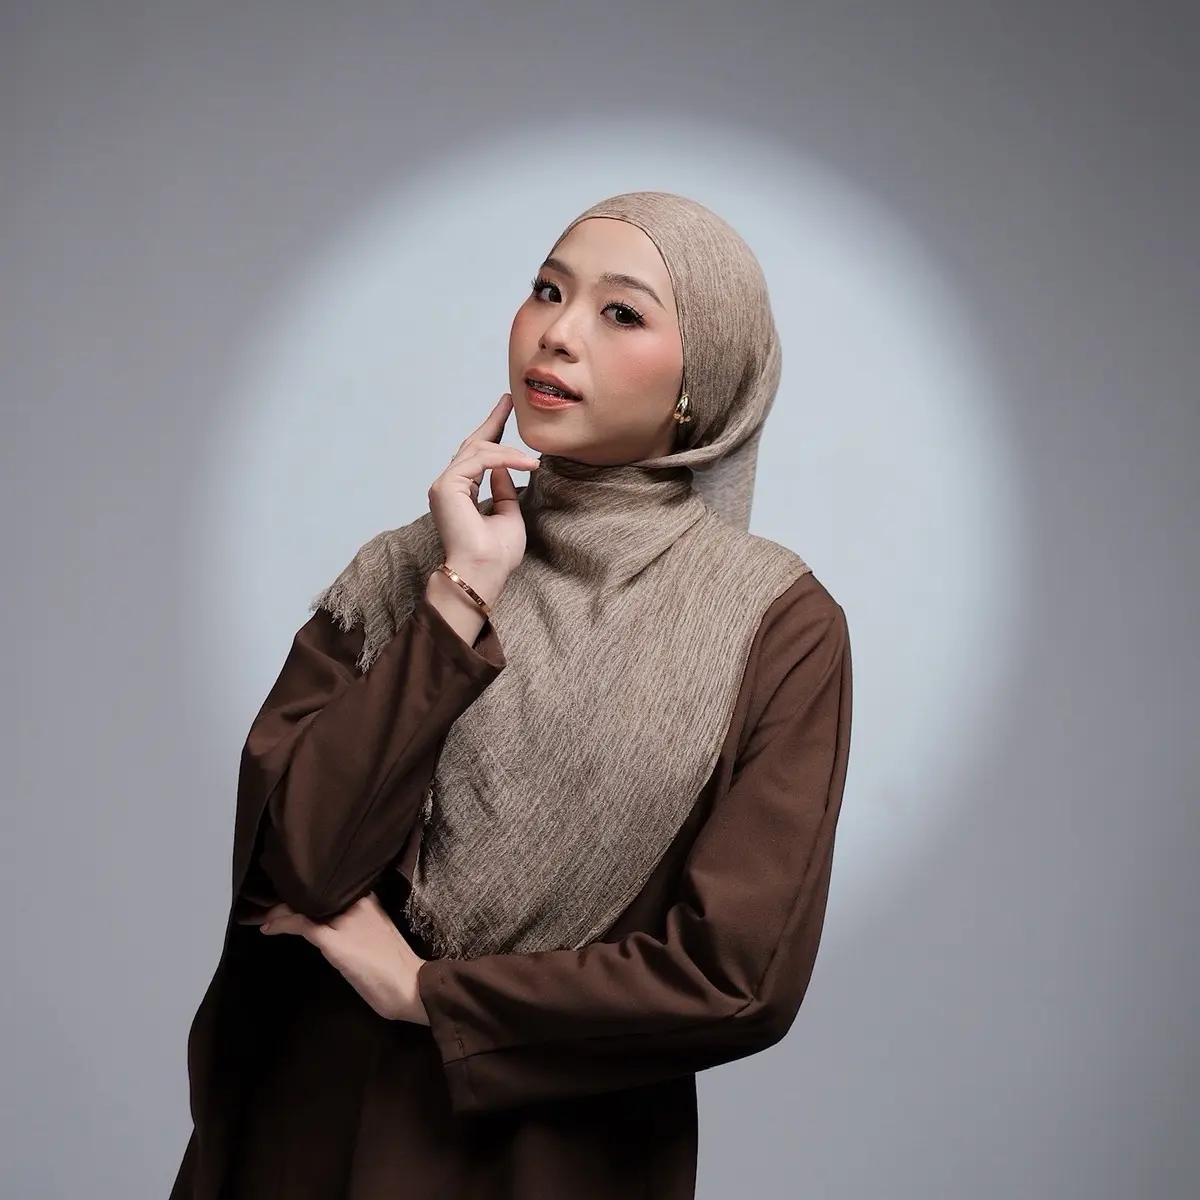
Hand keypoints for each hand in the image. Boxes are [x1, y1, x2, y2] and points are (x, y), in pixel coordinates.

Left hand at [257, 893, 429, 1024]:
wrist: (411, 986)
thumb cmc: (397, 966)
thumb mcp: (378, 935)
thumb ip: (359, 925)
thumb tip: (334, 925)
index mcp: (369, 900)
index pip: (331, 886)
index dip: (307, 889)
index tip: (291, 891)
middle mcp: (356, 903)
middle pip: (314, 892)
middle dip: (290, 896)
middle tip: (269, 900)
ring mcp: (344, 921)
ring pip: (303, 905)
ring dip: (279, 909)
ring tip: (262, 914)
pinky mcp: (334, 940)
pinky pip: (300, 924)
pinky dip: (281, 924)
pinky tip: (267, 927)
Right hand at [427, 393, 538, 605]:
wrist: (483, 571)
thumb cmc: (496, 553)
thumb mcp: (509, 513)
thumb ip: (504, 489)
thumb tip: (504, 467)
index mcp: (462, 493)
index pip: (478, 456)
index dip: (493, 432)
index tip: (506, 411)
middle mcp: (449, 486)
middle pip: (473, 445)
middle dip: (493, 422)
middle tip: (509, 401)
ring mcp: (445, 485)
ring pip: (479, 451)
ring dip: (509, 452)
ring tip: (532, 461)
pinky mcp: (446, 486)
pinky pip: (480, 460)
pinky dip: (504, 458)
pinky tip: (525, 463)